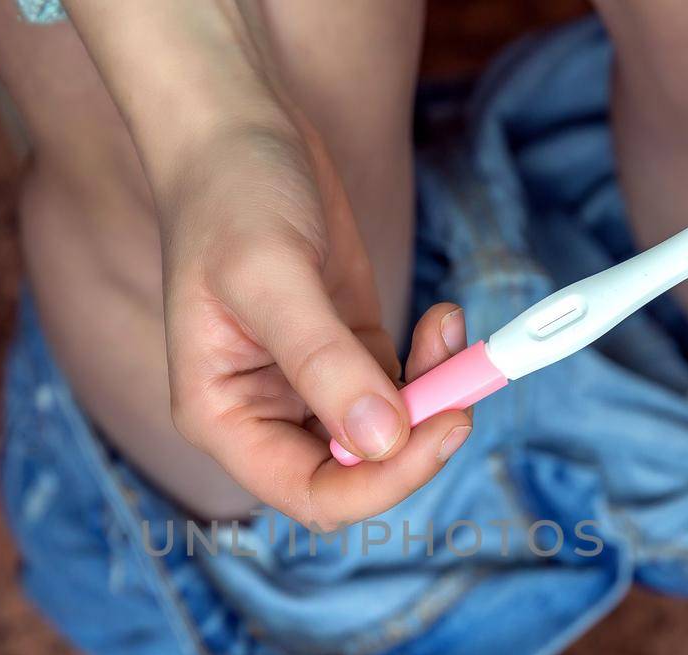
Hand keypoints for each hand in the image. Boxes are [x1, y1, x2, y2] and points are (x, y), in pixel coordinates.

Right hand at [157, 113, 472, 528]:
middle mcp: (264, 416)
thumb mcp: (272, 276)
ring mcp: (311, 388)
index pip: (311, 494)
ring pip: (391, 435)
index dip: (381, 484)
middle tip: (465, 388)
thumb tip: (383, 439)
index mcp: (223, 417)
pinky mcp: (349, 354)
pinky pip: (405, 388)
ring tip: (450, 328)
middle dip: (417, 439)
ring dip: (434, 396)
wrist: (237, 128)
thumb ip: (325, 362)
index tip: (441, 430)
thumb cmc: (231, 195)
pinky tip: (444, 317)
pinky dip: (435, 363)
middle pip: (357, 476)